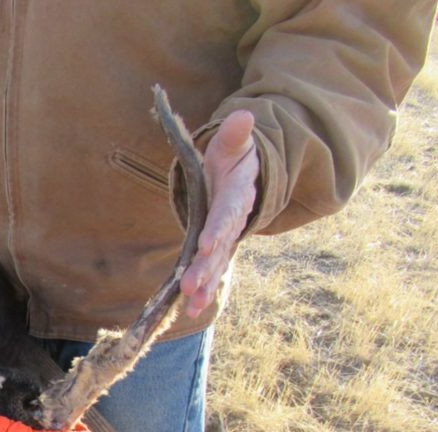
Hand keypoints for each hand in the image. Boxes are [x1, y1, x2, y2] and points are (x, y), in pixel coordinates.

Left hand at [179, 110, 258, 318]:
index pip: (227, 214)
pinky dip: (204, 289)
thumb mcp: (233, 143)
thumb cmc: (232, 156)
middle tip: (191, 287)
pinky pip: (213, 270)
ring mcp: (228, 237)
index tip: (207, 247)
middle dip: (207, 268)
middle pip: (221, 246)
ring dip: (205, 286)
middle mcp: (235, 220)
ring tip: (193, 306)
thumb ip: (235, 135)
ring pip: (217, 264)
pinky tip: (193, 309)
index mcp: (237, 194)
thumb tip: (242, 116)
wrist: (246, 173)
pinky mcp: (220, 248)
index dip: (219, 230)